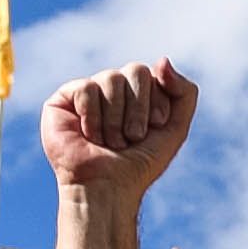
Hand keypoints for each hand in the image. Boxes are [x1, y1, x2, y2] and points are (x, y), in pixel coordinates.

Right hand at [42, 59, 194, 202]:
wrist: (109, 188)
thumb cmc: (140, 163)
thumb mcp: (176, 128)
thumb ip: (185, 92)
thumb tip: (162, 60)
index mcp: (137, 93)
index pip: (153, 74)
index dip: (157, 102)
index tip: (153, 128)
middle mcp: (112, 90)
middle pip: (135, 70)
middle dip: (139, 109)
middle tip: (132, 137)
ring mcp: (87, 93)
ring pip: (111, 78)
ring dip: (116, 118)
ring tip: (111, 142)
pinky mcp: (62, 100)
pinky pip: (86, 88)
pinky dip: (93, 116)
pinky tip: (90, 136)